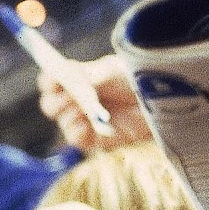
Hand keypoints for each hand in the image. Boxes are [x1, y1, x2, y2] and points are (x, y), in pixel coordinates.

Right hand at [36, 54, 150, 153]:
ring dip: (69, 115)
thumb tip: (79, 80)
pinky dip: (77, 131)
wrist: (159, 103)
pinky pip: (75, 138)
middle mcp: (73, 101)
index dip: (49, 80)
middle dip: (55, 101)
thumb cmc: (135, 81)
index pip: (51, 81)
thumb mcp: (116, 71)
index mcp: (74, 80)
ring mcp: (81, 121)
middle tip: (67, 98)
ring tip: (82, 110)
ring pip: (62, 120)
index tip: (54, 79)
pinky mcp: (92, 138)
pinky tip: (85, 125)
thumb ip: (96, 75)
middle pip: (50, 104)